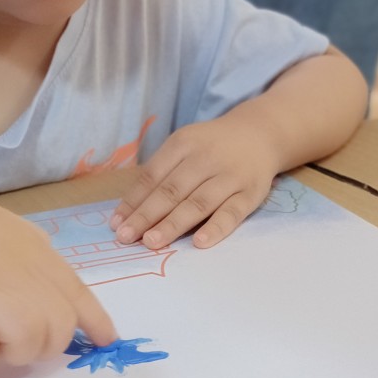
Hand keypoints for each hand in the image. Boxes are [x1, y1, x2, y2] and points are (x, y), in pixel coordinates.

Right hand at [0, 177, 115, 377]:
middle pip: (57, 322)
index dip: (92, 320)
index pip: (73, 287)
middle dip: (45, 348)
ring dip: (13, 357)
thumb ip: (27, 258)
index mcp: (20, 240)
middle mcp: (2, 257)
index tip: (103, 340)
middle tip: (13, 347)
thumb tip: (67, 306)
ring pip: (27, 337)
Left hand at [109, 113, 279, 250]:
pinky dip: (216, 228)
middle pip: (171, 190)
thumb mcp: (184, 146)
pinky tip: (199, 242)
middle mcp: (205, 158)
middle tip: (126, 237)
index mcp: (183, 144)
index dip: (133, 201)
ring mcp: (229, 176)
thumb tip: (129, 210)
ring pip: (198, 203)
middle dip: (146, 215)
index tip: (116, 224)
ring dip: (173, 224)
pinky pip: (232, 213)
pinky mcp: (250, 193)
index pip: (152, 176)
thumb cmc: (212, 147)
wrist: (260, 134)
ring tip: (151, 242)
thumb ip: (161, 173)